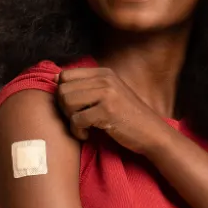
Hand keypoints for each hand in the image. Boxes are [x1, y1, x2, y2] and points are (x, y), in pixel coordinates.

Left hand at [55, 67, 173, 154]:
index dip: (63, 94)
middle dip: (65, 109)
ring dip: (70, 120)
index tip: (74, 108)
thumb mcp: (110, 94)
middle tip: (78, 120)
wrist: (152, 133)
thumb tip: (55, 80)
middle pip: (62, 89)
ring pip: (67, 102)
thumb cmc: (128, 117)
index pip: (65, 75)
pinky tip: (88, 134)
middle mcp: (105, 79)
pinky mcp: (107, 111)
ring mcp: (107, 93)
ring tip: (83, 127)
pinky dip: (78, 131)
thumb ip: (87, 86)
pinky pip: (77, 120)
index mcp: (103, 72)